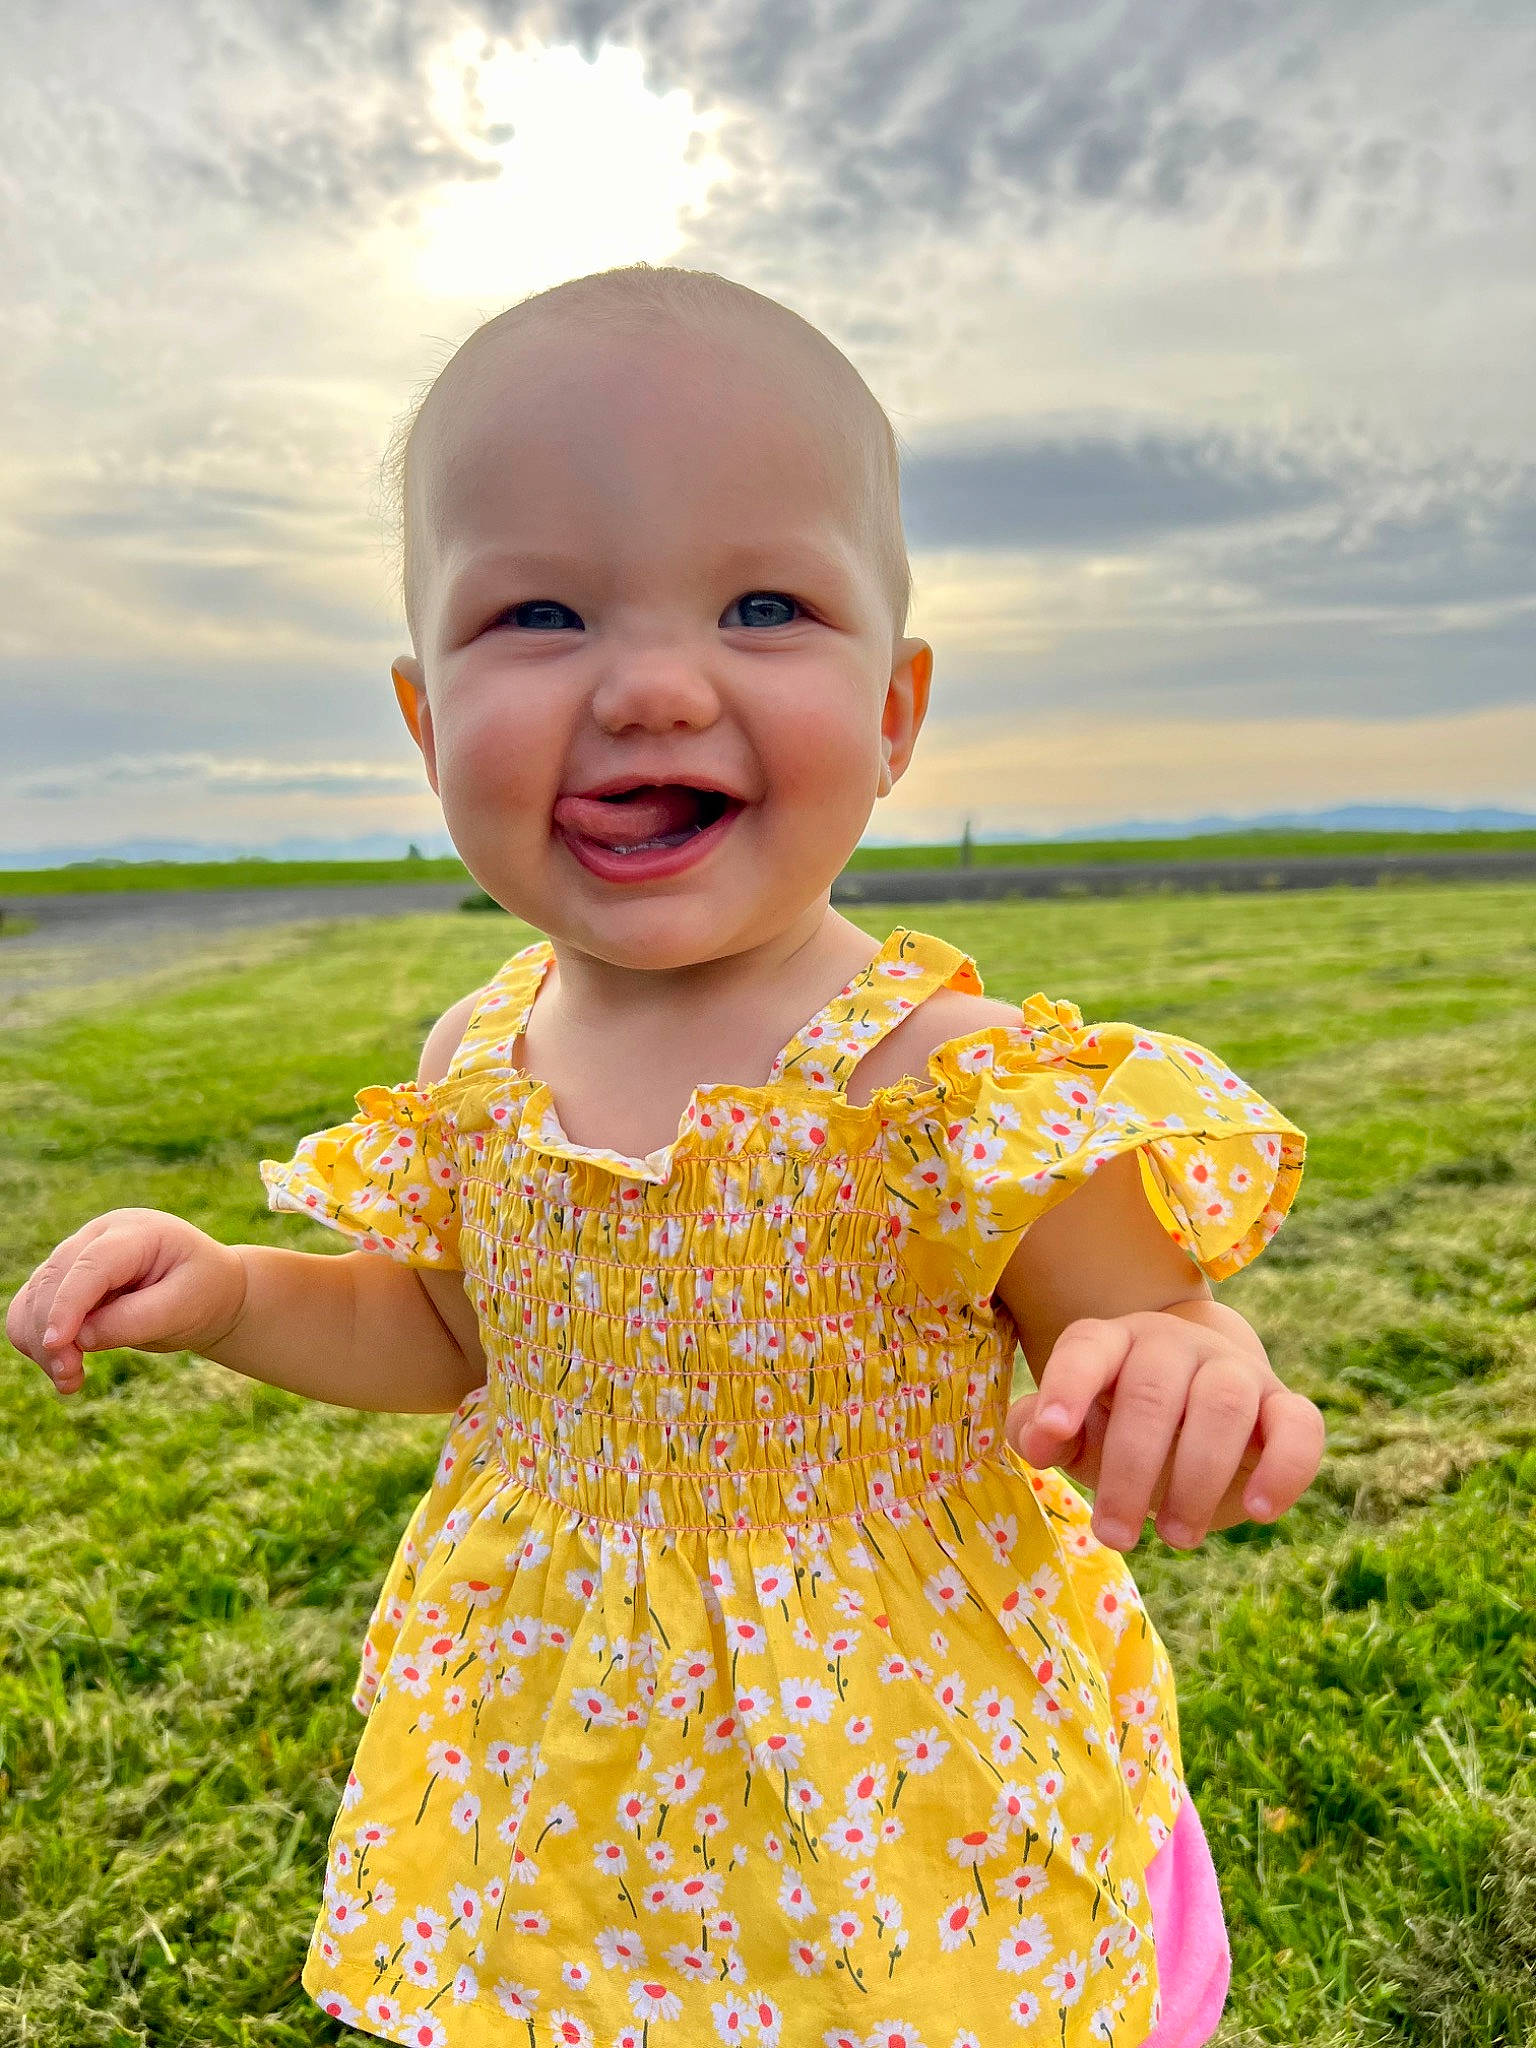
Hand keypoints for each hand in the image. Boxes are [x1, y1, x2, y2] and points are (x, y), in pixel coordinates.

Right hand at [6, 1208, 247, 1395]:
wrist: (208, 1291)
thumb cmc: (203, 1292)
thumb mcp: (185, 1307)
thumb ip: (136, 1319)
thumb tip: (82, 1338)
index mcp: (135, 1232)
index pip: (90, 1265)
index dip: (68, 1304)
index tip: (58, 1345)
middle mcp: (97, 1238)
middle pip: (53, 1281)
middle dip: (53, 1333)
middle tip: (71, 1378)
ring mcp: (76, 1258)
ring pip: (33, 1298)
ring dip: (40, 1344)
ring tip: (71, 1379)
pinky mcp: (64, 1283)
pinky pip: (30, 1311)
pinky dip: (37, 1343)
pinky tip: (66, 1369)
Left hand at [1004, 1309, 1324, 1551]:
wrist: (1196, 1402)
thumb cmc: (1119, 1419)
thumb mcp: (1076, 1427)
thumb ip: (1043, 1428)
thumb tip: (1039, 1442)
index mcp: (1114, 1342)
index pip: (1087, 1348)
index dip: (1067, 1387)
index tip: (1052, 1439)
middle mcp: (1174, 1343)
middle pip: (1153, 1392)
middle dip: (1130, 1470)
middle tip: (1115, 1536)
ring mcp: (1234, 1369)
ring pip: (1223, 1405)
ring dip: (1198, 1479)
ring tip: (1176, 1537)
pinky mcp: (1284, 1404)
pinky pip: (1299, 1425)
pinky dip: (1285, 1468)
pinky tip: (1259, 1511)